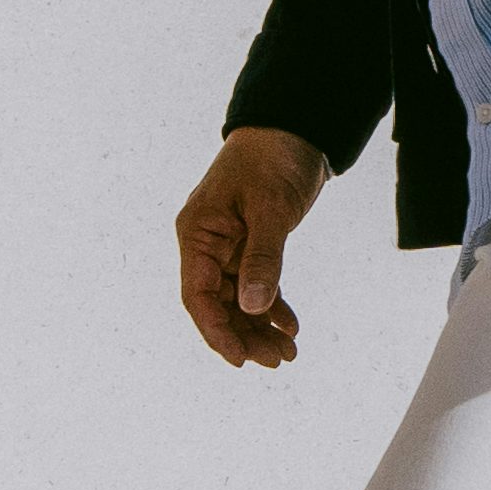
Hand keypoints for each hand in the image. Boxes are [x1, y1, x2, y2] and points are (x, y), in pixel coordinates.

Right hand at [177, 126, 331, 370]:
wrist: (292, 129)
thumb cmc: (273, 159)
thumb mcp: (271, 209)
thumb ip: (263, 257)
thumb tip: (254, 307)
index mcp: (198, 233)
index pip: (198, 295)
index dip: (215, 331)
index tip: (239, 360)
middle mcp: (208, 244)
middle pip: (218, 305)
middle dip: (244, 336)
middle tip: (277, 360)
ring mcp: (229, 246)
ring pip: (238, 300)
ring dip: (259, 328)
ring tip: (288, 353)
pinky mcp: (252, 244)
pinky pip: (257, 286)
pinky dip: (273, 306)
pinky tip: (291, 326)